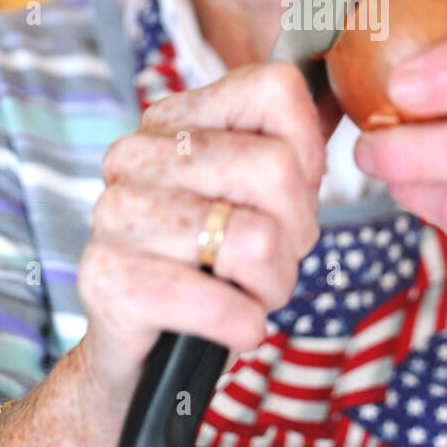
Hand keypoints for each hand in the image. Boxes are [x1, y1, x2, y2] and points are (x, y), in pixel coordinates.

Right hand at [78, 62, 329, 395]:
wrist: (144, 358)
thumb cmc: (212, 269)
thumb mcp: (258, 200)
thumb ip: (292, 150)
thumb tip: (338, 104)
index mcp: (174, 119)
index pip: (276, 88)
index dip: (310, 151)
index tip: (292, 198)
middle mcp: (136, 153)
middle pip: (276, 168)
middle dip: (296, 232)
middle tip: (270, 261)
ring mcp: (115, 213)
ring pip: (255, 239)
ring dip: (272, 285)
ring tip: (246, 293)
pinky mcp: (109, 278)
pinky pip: (216, 301)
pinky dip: (243, 325)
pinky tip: (233, 327)